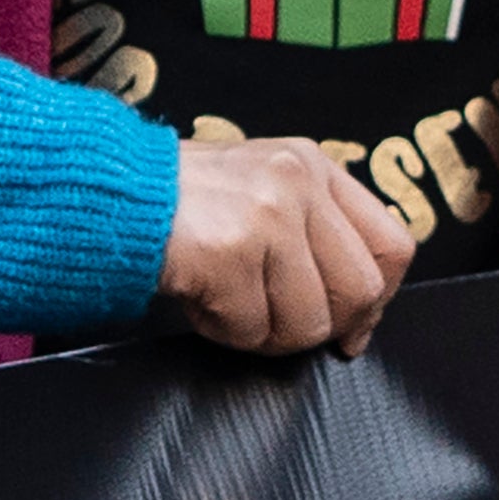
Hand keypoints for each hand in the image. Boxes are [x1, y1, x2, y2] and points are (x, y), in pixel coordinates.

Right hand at [159, 136, 411, 356]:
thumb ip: (314, 233)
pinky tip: (203, 302)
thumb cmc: (180, 202)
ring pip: (310, 321)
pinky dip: (226, 331)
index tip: (351, 327)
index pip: (392, 244)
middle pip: (360, 290)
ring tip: (229, 305)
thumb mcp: (261, 190)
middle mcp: (299, 182)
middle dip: (321, 325)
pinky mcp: (231, 251)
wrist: (106, 191)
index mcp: (314, 166)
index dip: (378, 300)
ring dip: (266, 333)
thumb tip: (358, 318)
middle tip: (276, 324)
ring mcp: (267, 215)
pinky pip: (253, 329)